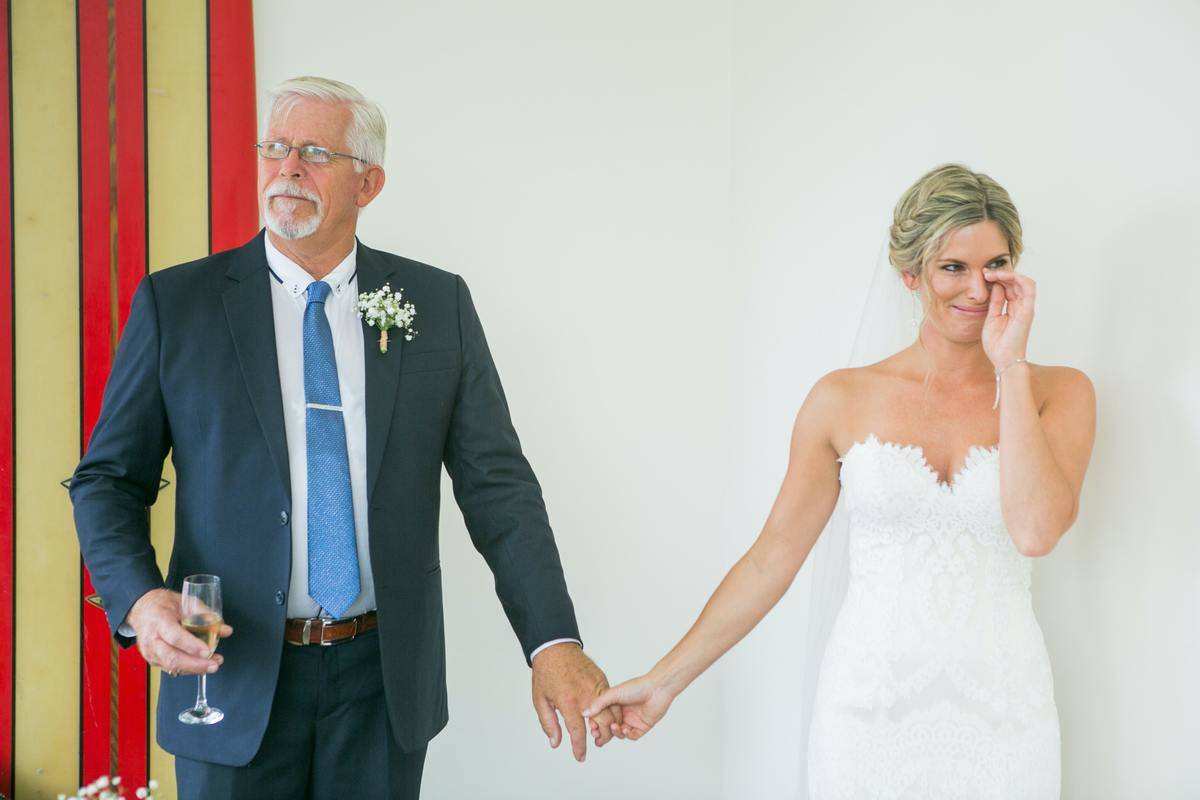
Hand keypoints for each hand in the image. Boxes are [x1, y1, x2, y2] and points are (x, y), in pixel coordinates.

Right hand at [127, 588, 231, 676]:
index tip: (208, 651)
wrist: (142, 610)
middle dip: (195, 664)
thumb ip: (206, 615)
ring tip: (213, 664)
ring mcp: (150, 652)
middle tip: (214, 664)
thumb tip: (226, 630)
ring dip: (194, 669)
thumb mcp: (185, 602)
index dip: (192, 646)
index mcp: (159, 620)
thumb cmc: (164, 604)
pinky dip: (188, 669)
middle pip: (172, 657)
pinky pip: (171, 668)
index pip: (175, 637)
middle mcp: (151, 639)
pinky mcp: (153, 660)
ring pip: (172, 666)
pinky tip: (202, 666)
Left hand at [531, 643, 622, 761]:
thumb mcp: (540, 700)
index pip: (578, 732)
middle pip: (603, 724)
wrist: (556, 648)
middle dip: (602, 738)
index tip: (580, 757)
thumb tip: (556, 742)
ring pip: (612, 712)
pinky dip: (611, 709)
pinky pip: (612, 698)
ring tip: (601, 730)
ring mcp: (597, 687)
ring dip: (610, 724)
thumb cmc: (546, 673)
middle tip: (596, 743)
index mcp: (569, 702)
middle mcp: (586, 696)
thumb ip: (548, 723)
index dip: (579, 748)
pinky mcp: (602, 680)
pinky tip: (604, 714)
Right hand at [583, 673, 674, 740]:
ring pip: (620, 733)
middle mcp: (623, 713)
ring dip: (615, 733)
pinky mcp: (642, 727)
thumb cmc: (636, 687)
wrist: (656, 689)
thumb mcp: (613, 694)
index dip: (596, 724)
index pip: (602, 718)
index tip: (591, 726)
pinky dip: (627, 734)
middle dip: (603, 733)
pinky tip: (625, 728)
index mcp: (614, 705)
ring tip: (614, 727)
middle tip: (597, 734)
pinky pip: (632, 736)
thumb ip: (599, 703)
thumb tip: (584, 713)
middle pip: (609, 728)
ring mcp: (632, 720)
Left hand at [982, 270, 1035, 369]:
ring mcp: (1026, 307)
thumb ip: (995, 302)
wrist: (1002, 359)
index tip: (983, 275)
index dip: (998, 279)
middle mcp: (1022, 306)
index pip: (1009, 287)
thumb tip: (995, 286)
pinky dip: (1019, 278)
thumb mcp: (991, 318)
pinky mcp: (1028, 310)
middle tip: (985, 272)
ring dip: (1008, 274)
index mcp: (1013, 308)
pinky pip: (1029, 288)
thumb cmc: (997, 344)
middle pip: (1016, 283)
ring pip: (1023, 282)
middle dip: (1001, 274)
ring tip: (992, 273)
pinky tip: (1004, 276)